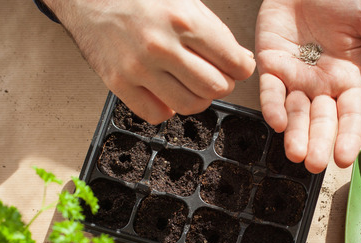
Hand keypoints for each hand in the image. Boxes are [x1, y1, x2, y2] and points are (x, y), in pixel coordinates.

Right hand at [45, 0, 255, 123]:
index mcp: (183, 20)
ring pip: (190, 106)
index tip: (238, 67)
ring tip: (191, 84)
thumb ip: (214, 31)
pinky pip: (156, 114)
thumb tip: (240, 61)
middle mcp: (161, 46)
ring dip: (197, 98)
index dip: (242, 68)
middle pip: (215, 88)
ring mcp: (138, 68)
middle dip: (222, 84)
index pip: (234, 62)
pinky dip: (167, 108)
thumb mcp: (184, 0)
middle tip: (214, 76)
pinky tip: (165, 91)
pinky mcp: (118, 83)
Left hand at [255, 0, 360, 172]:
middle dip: (318, 143)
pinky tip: (277, 123)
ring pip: (295, 113)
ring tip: (295, 154)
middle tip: (316, 165)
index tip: (345, 158)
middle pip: (321, 121)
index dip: (348, 136)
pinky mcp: (270, 67)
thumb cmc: (337, 0)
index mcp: (347, 80)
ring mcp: (294, 79)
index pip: (350, 115)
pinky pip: (270, 92)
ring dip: (295, 135)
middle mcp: (320, 86)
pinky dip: (273, 107)